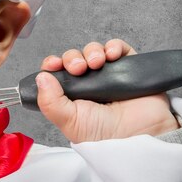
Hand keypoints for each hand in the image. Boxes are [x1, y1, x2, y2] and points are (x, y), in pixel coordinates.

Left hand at [36, 39, 179, 142]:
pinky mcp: (129, 68)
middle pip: (73, 58)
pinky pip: (119, 49)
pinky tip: (112, 55)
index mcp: (70, 96)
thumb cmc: (106, 134)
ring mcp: (108, 75)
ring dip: (92, 52)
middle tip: (78, 68)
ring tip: (96, 63)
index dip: (52, 65)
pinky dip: (114, 46)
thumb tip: (40, 77)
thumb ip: (50, 101)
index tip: (53, 64)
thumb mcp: (69, 121)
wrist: (140, 135)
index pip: (55, 72)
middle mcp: (88, 84)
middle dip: (72, 58)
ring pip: (93, 51)